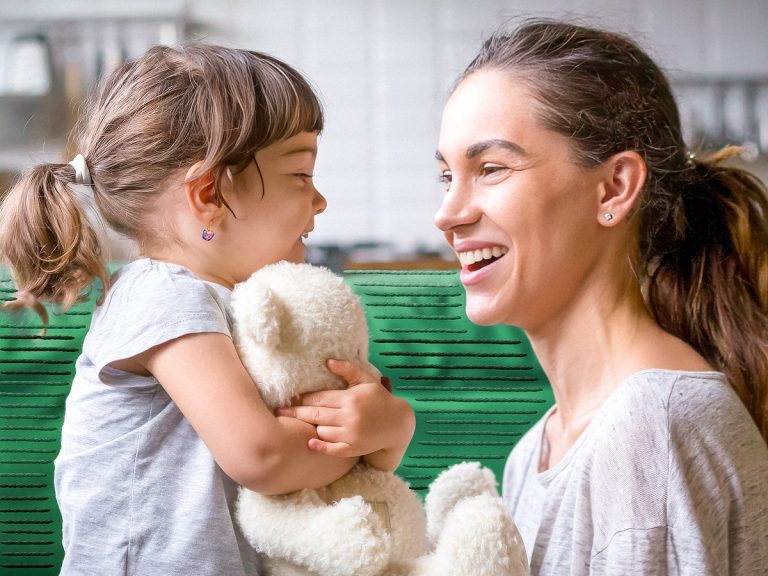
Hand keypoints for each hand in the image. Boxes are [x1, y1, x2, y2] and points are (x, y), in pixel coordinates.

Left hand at [276, 359, 414, 469]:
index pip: (319, 398)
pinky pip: (332, 449)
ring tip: (301, 423)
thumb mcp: (366, 380)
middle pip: (315, 414)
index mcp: (350, 398)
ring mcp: (351, 434)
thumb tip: (328, 361)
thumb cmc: (379, 399)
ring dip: (311, 427)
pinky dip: (320, 446)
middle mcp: (349, 416)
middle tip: (280, 411)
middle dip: (296, 412)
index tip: (290, 397)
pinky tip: (310, 442)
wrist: (397, 424)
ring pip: (321, 430)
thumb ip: (348, 370)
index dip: (303, 398)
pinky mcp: (353, 448)